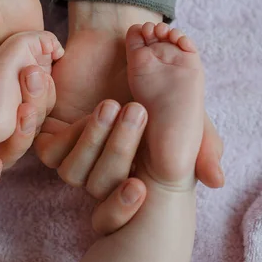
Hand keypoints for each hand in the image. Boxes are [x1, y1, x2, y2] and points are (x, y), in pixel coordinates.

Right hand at [0, 0, 43, 187]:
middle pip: (11, 146)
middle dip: (20, 133)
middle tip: (20, 106)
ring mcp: (14, 90)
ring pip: (35, 123)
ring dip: (38, 103)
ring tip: (30, 71)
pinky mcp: (39, 72)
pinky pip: (53, 96)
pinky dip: (50, 84)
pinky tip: (43, 59)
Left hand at [37, 1, 224, 192]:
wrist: (125, 47)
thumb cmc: (155, 86)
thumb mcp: (187, 115)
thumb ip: (203, 146)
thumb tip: (216, 181)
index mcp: (129, 178)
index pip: (118, 214)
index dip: (124, 208)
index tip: (141, 188)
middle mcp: (98, 173)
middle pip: (98, 187)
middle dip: (118, 154)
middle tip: (135, 113)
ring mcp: (72, 155)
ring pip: (72, 172)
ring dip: (92, 142)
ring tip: (110, 105)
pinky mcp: (49, 135)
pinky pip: (46, 149)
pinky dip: (64, 131)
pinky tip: (84, 107)